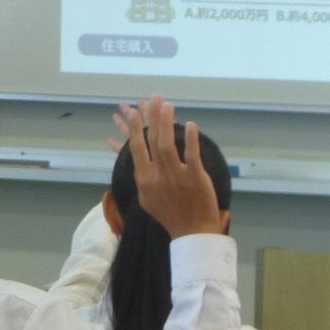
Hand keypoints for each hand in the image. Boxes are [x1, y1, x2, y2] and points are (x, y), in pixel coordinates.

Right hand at [117, 96, 222, 237]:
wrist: (192, 232)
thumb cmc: (170, 216)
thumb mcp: (148, 200)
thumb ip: (142, 180)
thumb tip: (138, 164)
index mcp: (145, 180)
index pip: (136, 149)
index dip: (135, 129)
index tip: (134, 111)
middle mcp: (158, 177)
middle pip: (152, 141)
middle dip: (152, 117)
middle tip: (154, 97)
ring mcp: (176, 177)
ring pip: (167, 144)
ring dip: (167, 122)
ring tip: (168, 105)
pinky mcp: (195, 178)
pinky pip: (192, 155)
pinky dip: (190, 139)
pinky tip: (190, 124)